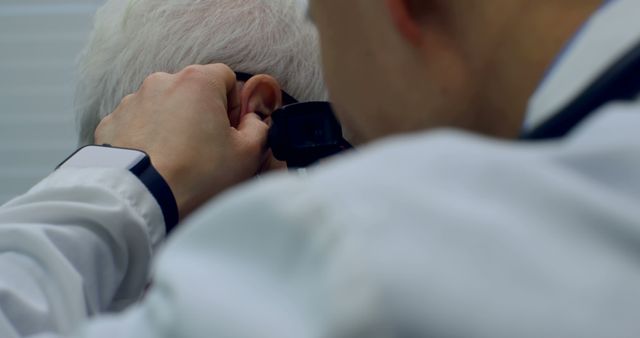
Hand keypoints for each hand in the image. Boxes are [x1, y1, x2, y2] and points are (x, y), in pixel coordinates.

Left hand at [95, 64, 274, 217]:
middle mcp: (161, 82)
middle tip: (207, 150)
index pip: (225, 77)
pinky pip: (136, 125)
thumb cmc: (198, 174)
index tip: (232, 131)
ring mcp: (131, 102)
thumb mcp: (248, 154)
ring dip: (172, 125)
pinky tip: (154, 163)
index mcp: (197, 82)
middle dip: (201, 115)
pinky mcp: (110, 124)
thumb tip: (252, 121)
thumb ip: (259, 128)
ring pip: (163, 107)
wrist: (140, 200)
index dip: (234, 104)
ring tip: (177, 160)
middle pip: (192, 91)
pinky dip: (146, 139)